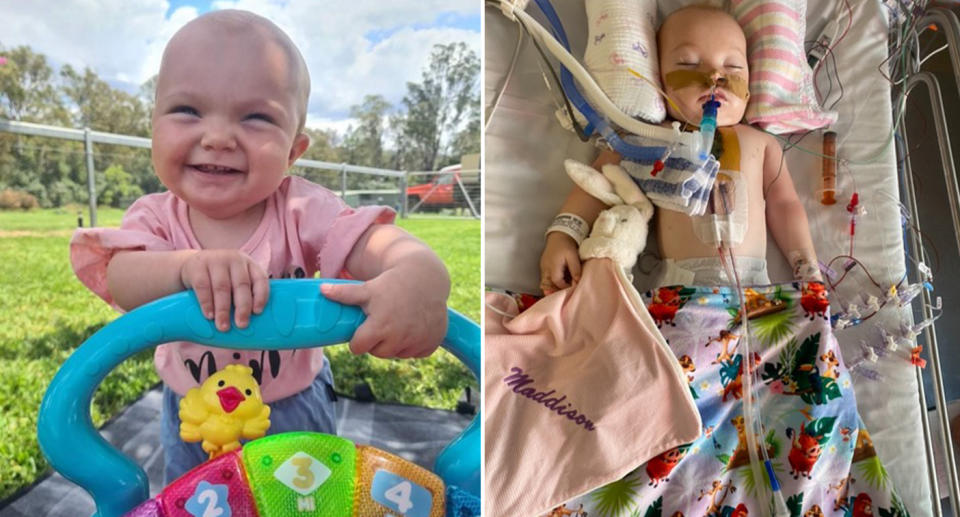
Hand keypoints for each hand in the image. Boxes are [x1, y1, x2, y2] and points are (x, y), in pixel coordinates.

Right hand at [179, 250, 268, 330]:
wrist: (192, 265)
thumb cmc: (221, 279)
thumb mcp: (235, 281)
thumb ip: (244, 296)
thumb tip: (255, 326)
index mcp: (249, 265)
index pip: (260, 279)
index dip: (261, 296)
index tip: (257, 312)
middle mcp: (235, 260)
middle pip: (241, 285)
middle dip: (242, 307)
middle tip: (241, 325)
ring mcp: (216, 260)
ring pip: (222, 287)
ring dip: (223, 309)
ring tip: (223, 326)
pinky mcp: (198, 266)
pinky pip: (203, 286)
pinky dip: (206, 303)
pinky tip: (209, 315)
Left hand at [320, 265, 447, 358]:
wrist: (426, 278)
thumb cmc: (392, 283)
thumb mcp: (367, 289)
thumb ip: (344, 294)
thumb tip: (321, 291)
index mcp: (380, 327)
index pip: (358, 348)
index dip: (358, 339)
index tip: (364, 329)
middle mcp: (399, 338)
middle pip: (379, 353)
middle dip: (378, 341)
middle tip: (382, 323)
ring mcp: (417, 342)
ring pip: (398, 353)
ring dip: (396, 343)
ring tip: (398, 322)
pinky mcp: (431, 344)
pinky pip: (416, 352)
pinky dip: (415, 344)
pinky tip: (414, 326)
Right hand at [540, 232, 581, 294]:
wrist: (558, 236)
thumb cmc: (566, 245)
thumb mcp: (573, 256)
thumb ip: (575, 269)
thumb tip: (577, 282)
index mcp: (553, 266)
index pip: (557, 282)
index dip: (564, 287)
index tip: (572, 289)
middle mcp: (545, 268)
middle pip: (547, 285)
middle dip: (554, 291)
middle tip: (563, 295)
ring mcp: (543, 268)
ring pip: (544, 283)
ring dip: (551, 288)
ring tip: (559, 292)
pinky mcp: (543, 267)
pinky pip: (544, 279)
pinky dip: (550, 283)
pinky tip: (557, 285)